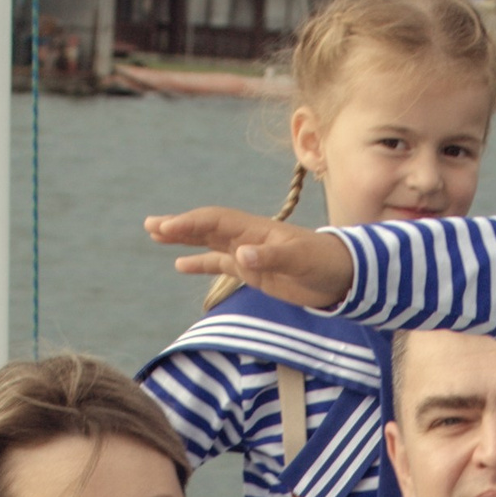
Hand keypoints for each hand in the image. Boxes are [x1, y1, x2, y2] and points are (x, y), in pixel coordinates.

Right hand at [145, 208, 355, 308]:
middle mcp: (248, 237)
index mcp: (257, 229)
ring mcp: (249, 253)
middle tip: (151, 225)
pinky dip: (199, 262)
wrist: (345, 275)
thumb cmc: (326, 263)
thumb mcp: (300, 260)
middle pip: (207, 227)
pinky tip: (180, 265)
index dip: (191, 223)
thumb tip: (240, 255)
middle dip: (180, 225)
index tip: (167, 228)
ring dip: (184, 239)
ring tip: (156, 235)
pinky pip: (219, 263)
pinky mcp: (253, 270)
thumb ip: (271, 256)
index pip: (217, 221)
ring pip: (209, 241)